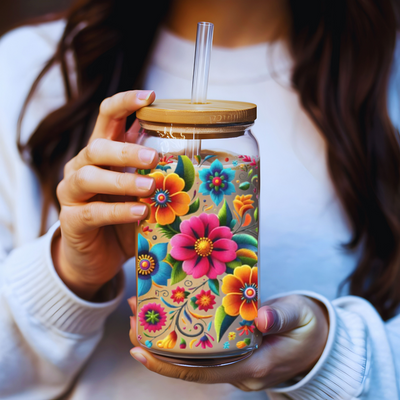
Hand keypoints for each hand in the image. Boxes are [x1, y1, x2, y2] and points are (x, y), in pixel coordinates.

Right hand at [52, 90, 157, 299]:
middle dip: (126, 150)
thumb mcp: (140, 192)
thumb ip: (152, 172)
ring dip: (122, 181)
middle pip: (97, 146)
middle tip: (154, 159)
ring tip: (150, 188)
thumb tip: (185, 153)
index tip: (149, 95)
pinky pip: (92, 212)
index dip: (124, 103)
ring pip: (90, 176)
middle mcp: (82, 167)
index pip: (107, 118)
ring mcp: (72, 193)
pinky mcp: (71, 220)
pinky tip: (140, 212)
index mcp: (102, 154)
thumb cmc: (124, 219)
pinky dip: (118, 211)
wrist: (98, 257)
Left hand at [128, 294, 328, 390]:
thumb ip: (282, 317)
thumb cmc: (309, 328)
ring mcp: (235, 362)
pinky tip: (167, 315)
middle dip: (157, 347)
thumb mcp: (301, 317)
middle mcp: (239, 369)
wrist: (317, 341)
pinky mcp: (234, 352)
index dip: (170, 365)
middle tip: (133, 318)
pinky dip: (181, 335)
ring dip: (164, 338)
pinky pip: (203, 349)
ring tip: (141, 312)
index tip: (140, 351)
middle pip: (190, 366)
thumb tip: (261, 318)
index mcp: (254, 364)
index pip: (205, 372)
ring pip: (193, 358)